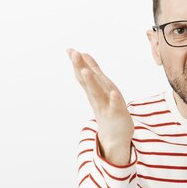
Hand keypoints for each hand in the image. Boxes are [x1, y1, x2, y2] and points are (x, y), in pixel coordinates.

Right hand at [67, 48, 133, 164]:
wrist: (115, 137)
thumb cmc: (107, 110)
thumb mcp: (100, 88)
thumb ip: (93, 71)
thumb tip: (83, 55)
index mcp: (93, 90)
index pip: (83, 74)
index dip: (77, 62)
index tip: (69, 49)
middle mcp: (97, 97)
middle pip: (87, 81)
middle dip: (80, 66)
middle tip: (72, 53)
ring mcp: (106, 106)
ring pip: (97, 93)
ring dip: (91, 82)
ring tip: (85, 70)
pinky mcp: (117, 115)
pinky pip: (115, 107)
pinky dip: (114, 100)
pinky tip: (113, 93)